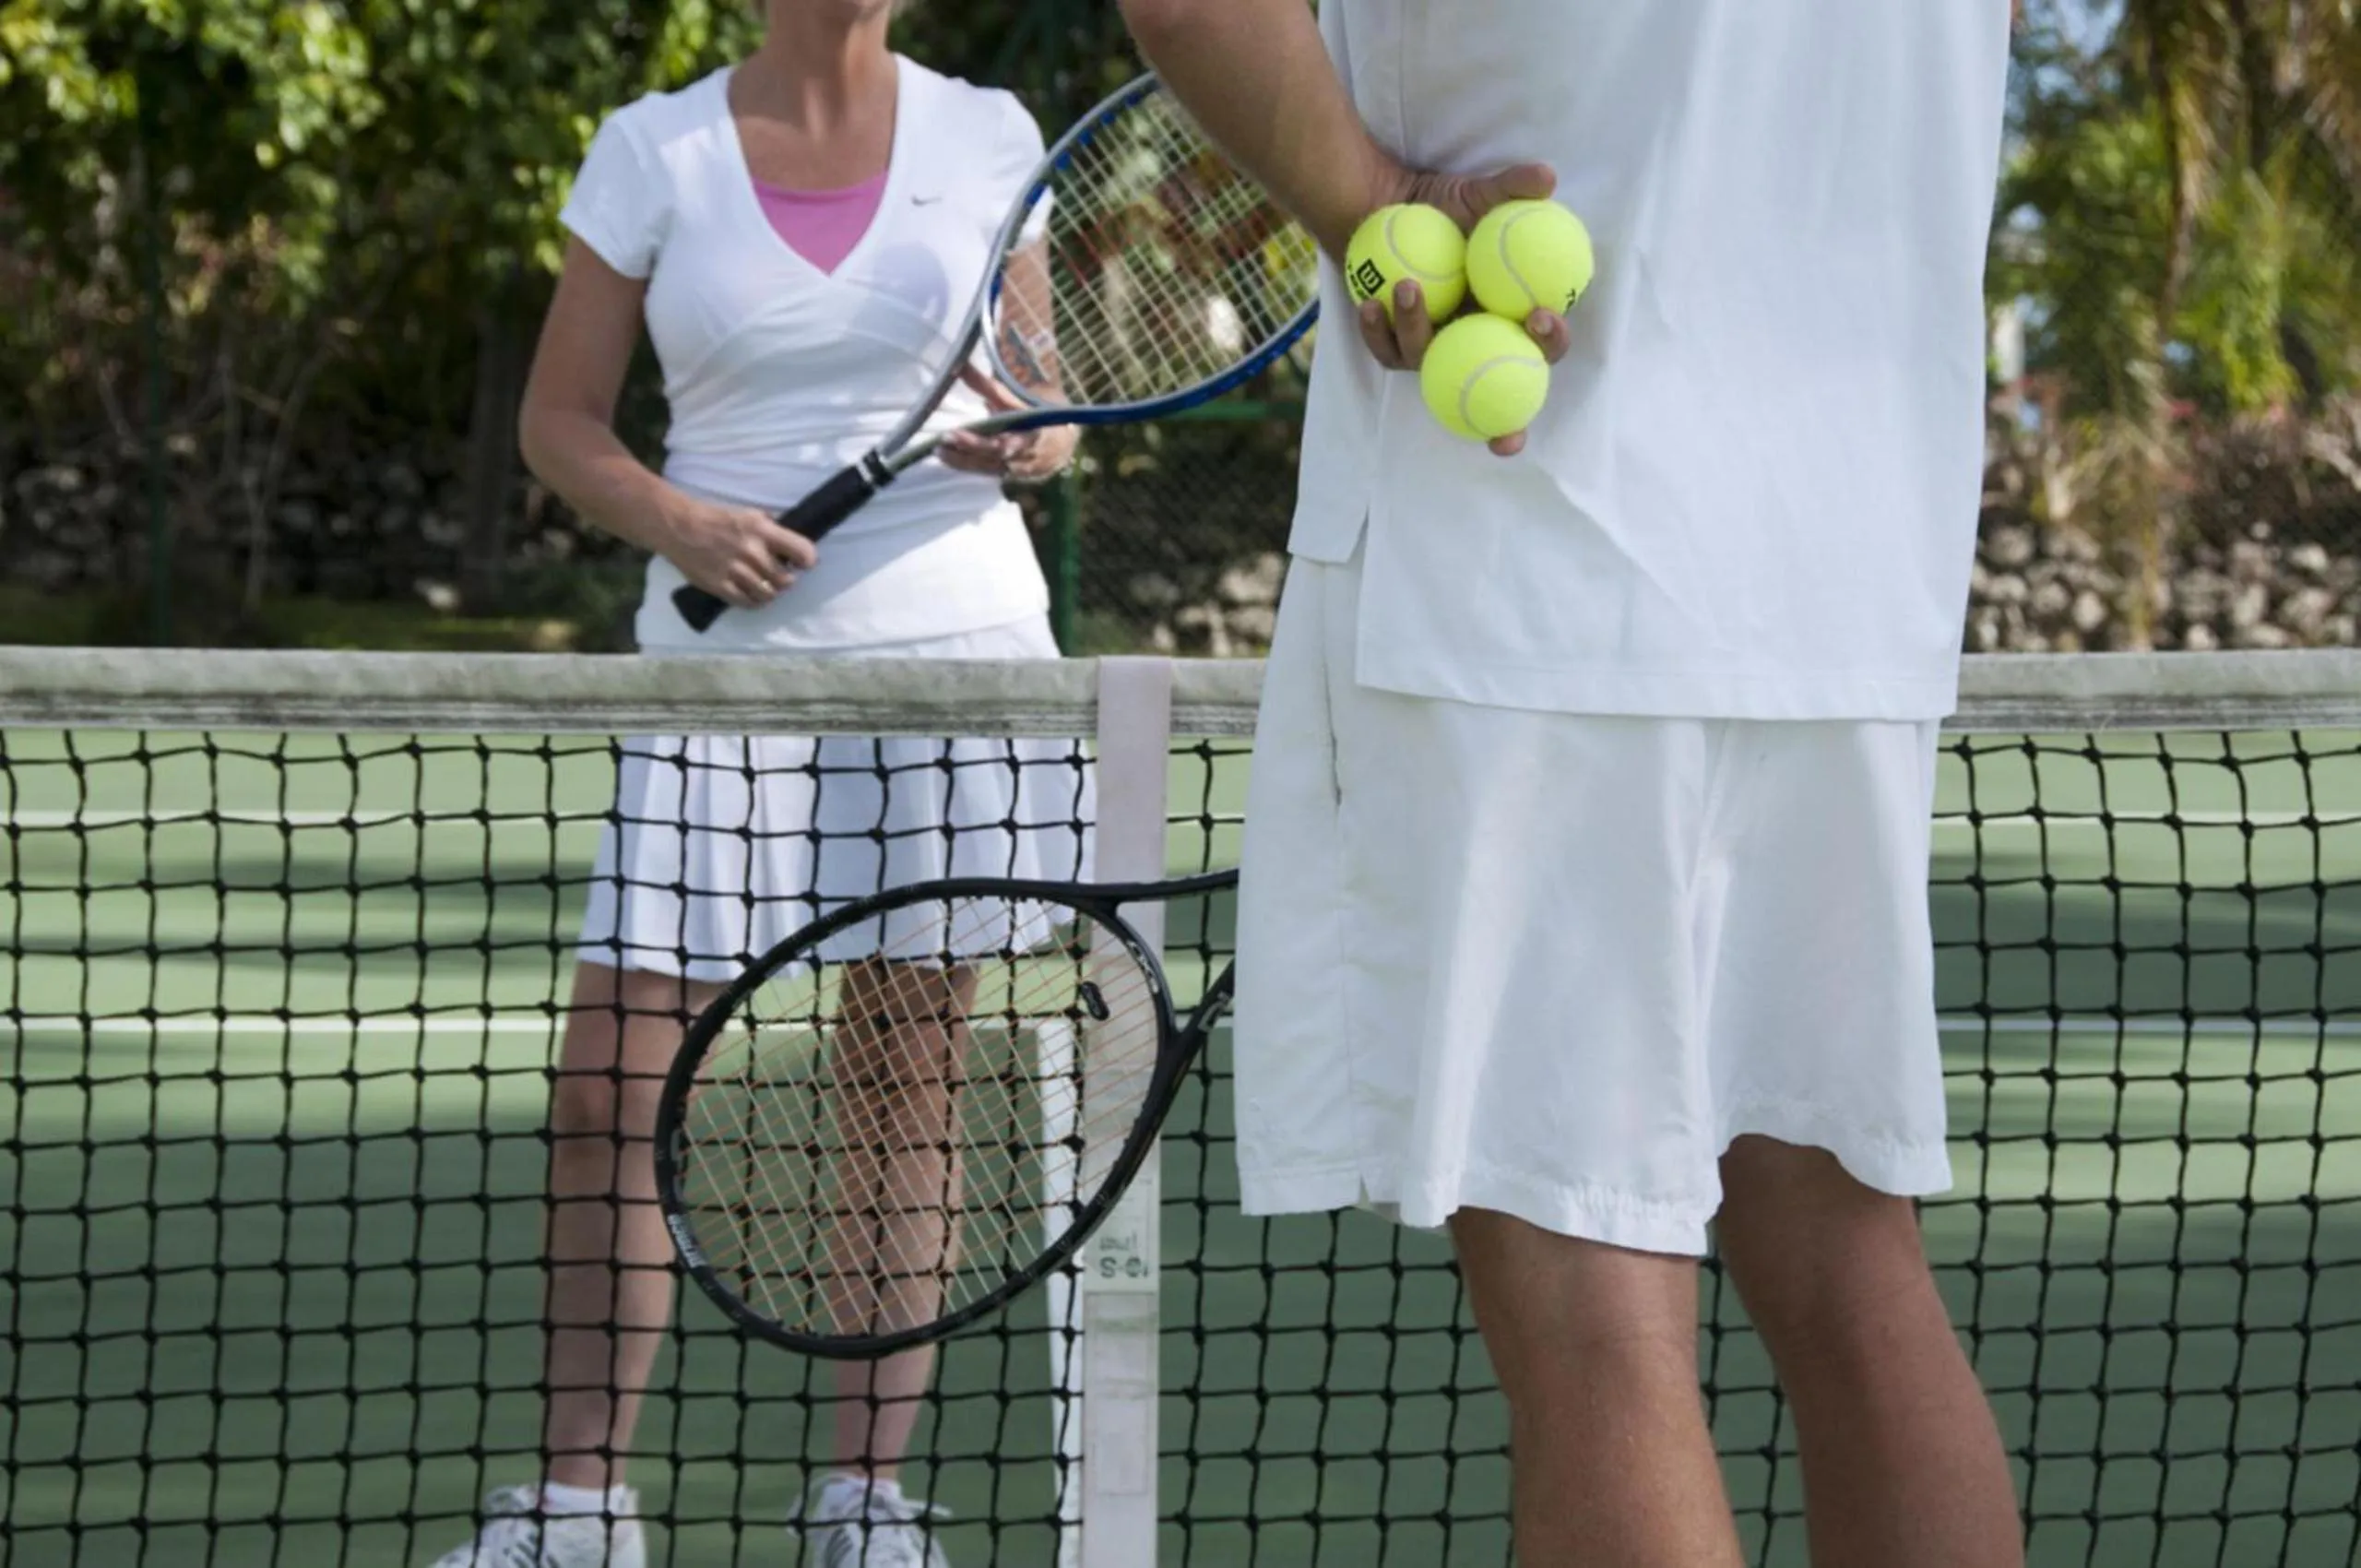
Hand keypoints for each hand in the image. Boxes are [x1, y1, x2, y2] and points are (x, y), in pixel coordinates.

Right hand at [657, 494, 817, 609]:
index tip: (802, 563)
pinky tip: (752, 593)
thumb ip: (771, 529)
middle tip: (779, 574)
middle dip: (786, 579)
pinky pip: (748, 603)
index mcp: (762, 531)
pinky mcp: (721, 586)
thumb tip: (790, 546)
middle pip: (786, 580)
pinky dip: (754, 601)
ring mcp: (736, 572)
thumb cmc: (716, 518)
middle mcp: (753, 552)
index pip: (802, 552)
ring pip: (769, 594)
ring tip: (764, 584)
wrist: (679, 527)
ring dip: (770, 592)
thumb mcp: (750, 514)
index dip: (807, 561)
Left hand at [938, 366, 1077, 483]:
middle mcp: (1024, 452)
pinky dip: (965, 465)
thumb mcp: (1014, 400)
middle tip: (945, 438)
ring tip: (938, 450)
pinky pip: (985, 471)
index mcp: (1031, 431)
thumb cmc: (1032, 416)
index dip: (983, 437)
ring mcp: (1016, 467)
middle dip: (970, 446)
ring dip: (961, 459)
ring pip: (987, 465)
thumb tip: (960, 365)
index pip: (1007, 436)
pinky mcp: (1007, 475)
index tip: (958, 431)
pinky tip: (946, 457)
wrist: (1057, 444)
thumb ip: (987, 386)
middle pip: (995, 452)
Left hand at [1355, 161, 1575, 457]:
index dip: (1551, 341)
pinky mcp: (1394, 346)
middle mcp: (1472, 342)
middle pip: (1493, 378)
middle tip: (1480, 322)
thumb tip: (1547, 175)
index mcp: (1506, 317)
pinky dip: (1377, 329)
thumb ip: (1512, 188)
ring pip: (1427, 359)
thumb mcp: (1479, 194)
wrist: (1386, 212)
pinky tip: (1372, 304)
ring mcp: (1432, 349)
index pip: (1543, 343)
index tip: (1542, 317)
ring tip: (1409, 286)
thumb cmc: (1443, 207)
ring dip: (1416, 328)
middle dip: (1494, 372)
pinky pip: (1386, 349)